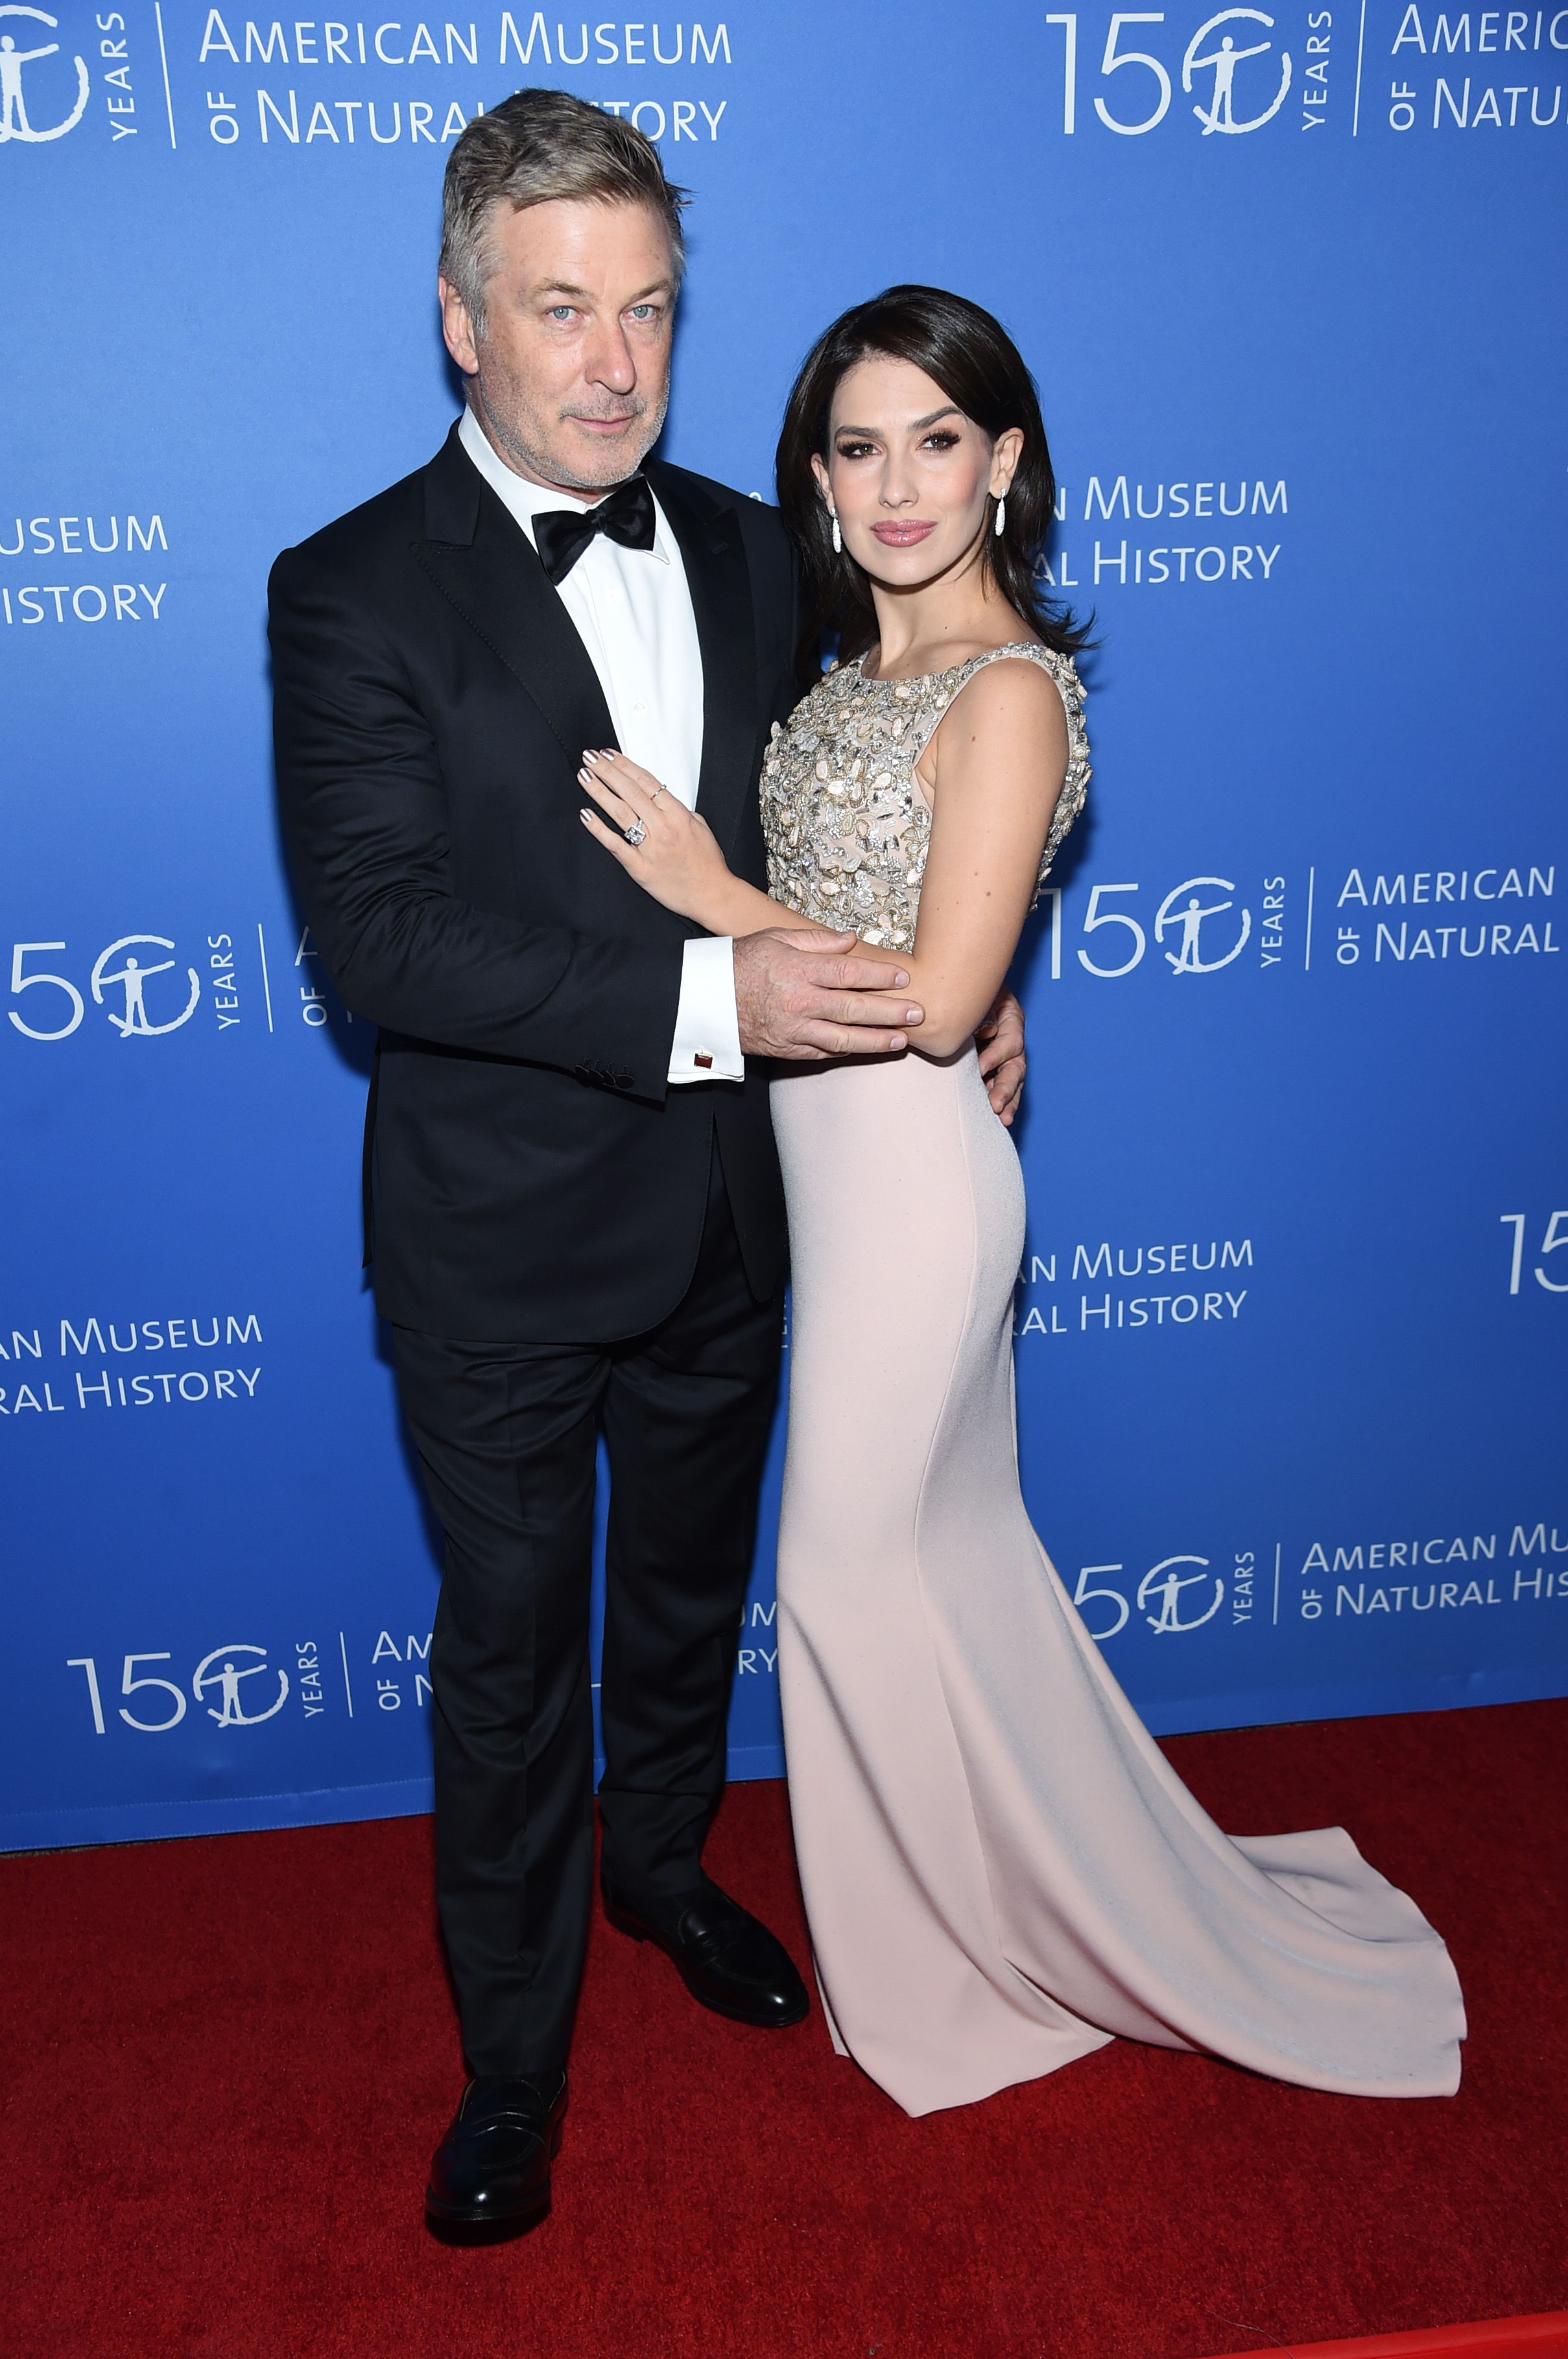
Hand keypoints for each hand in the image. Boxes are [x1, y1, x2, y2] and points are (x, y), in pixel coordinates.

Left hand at [578, 748, 731, 925]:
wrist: (712, 896)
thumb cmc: (708, 864)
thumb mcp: (700, 827)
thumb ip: (679, 811)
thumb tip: (662, 799)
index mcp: (678, 815)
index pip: (646, 782)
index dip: (625, 765)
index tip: (609, 755)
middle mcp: (663, 828)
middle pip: (630, 792)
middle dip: (607, 771)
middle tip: (589, 757)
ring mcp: (650, 848)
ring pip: (620, 813)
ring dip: (599, 792)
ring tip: (585, 777)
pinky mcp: (640, 868)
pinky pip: (615, 845)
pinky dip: (599, 829)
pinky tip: (586, 814)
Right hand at [734, 927, 924, 1060]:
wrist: (704, 999)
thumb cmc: (740, 963)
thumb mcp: (776, 939)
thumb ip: (817, 941)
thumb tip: (851, 940)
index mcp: (798, 970)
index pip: (849, 973)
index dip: (880, 976)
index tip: (904, 977)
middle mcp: (799, 1002)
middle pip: (854, 1008)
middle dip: (890, 1011)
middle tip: (917, 1013)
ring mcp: (794, 1029)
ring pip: (844, 1038)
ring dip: (876, 1040)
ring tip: (902, 1039)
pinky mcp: (787, 1049)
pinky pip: (823, 1053)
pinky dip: (848, 1052)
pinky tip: (868, 1049)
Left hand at [976, 987, 1025, 1124]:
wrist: (966, 990)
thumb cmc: (973, 992)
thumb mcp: (981, 996)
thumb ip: (984, 1013)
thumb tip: (987, 1031)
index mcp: (1011, 1021)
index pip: (1009, 1042)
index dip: (996, 1056)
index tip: (980, 1069)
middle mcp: (1013, 1042)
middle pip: (1015, 1067)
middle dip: (1005, 1087)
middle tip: (995, 1104)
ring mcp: (1006, 1058)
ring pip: (1012, 1082)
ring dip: (1007, 1100)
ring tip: (1002, 1117)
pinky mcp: (996, 1069)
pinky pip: (1003, 1087)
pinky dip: (1003, 1102)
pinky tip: (1001, 1116)